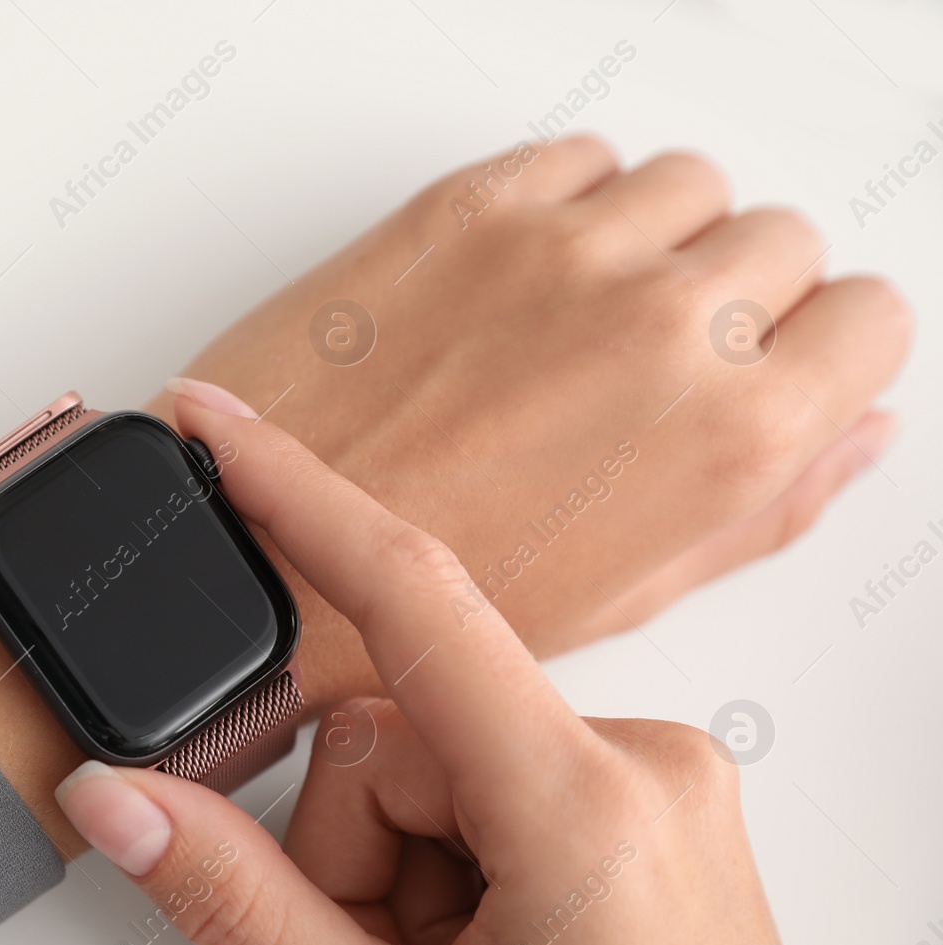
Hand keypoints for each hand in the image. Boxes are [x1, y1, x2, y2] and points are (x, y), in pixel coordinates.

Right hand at [54, 394, 807, 944]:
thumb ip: (239, 908)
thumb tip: (121, 800)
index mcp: (584, 805)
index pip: (409, 598)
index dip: (294, 494)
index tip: (215, 425)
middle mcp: (642, 764)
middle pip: (399, 731)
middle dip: (353, 848)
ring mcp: (657, 785)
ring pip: (441, 763)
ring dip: (404, 869)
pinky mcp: (651, 808)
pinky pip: (501, 782)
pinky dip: (458, 862)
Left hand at [144, 135, 909, 696]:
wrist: (252, 554)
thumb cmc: (418, 607)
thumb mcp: (625, 596)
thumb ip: (766, 506)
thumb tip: (851, 430)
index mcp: (729, 436)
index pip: (871, 318)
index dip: (823, 347)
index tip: (773, 365)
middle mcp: (664, 325)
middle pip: (781, 240)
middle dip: (737, 296)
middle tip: (650, 362)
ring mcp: (564, 251)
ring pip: (686, 183)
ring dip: (653, 240)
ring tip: (577, 322)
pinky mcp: (469, 208)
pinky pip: (579, 157)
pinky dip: (570, 203)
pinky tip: (518, 281)